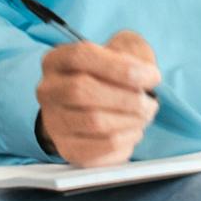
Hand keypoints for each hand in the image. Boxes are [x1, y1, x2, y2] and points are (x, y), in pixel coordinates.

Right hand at [36, 30, 159, 166]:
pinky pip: (100, 149)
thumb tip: (146, 75)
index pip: (81, 56)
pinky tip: (134, 131)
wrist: (94, 106)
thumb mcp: (121, 50)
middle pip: (82, 90)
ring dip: (130, 120)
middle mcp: (48, 91)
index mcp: (56, 60)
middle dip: (127, 98)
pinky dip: (126, 141)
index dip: (121, 67)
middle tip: (151, 103)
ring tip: (145, 116)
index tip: (152, 77)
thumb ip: (133, 53)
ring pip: (93, 122)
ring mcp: (54, 123)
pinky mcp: (68, 149)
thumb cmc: (110, 75)